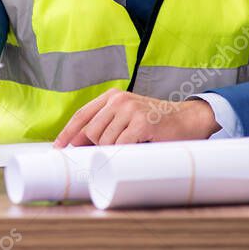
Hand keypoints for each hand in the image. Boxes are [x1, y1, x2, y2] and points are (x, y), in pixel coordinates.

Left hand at [52, 89, 219, 146]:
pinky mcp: (142, 123)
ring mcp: (130, 110)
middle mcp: (119, 99)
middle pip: (91, 132)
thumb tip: (80, 145)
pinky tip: (137, 149)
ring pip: (105, 141)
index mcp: (112, 96)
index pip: (82, 115)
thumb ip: (106, 125)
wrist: (190, 119)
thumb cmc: (157, 123)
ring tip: (133, 147)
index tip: (58, 148)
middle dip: (97, 147)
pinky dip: (125, 153)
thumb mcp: (128, 117)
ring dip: (115, 151)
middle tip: (112, 153)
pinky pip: (121, 146)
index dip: (68, 133)